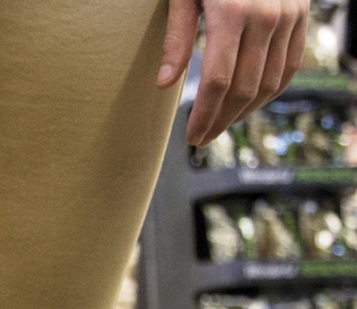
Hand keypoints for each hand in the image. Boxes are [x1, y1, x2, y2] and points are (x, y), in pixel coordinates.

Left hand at [157, 0, 308, 146]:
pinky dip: (271, 90)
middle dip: (221, 120)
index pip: (219, 82)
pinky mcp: (302, 14)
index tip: (192, 137)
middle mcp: (267, 17)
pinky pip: (291, 65)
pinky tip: (249, 104)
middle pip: (245, 88)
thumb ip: (176, 37)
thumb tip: (164, 84)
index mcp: (233, 13)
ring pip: (270, 82)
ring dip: (245, 111)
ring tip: (221, 123)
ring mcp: (289, 16)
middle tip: (202, 138)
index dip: (205, 116)